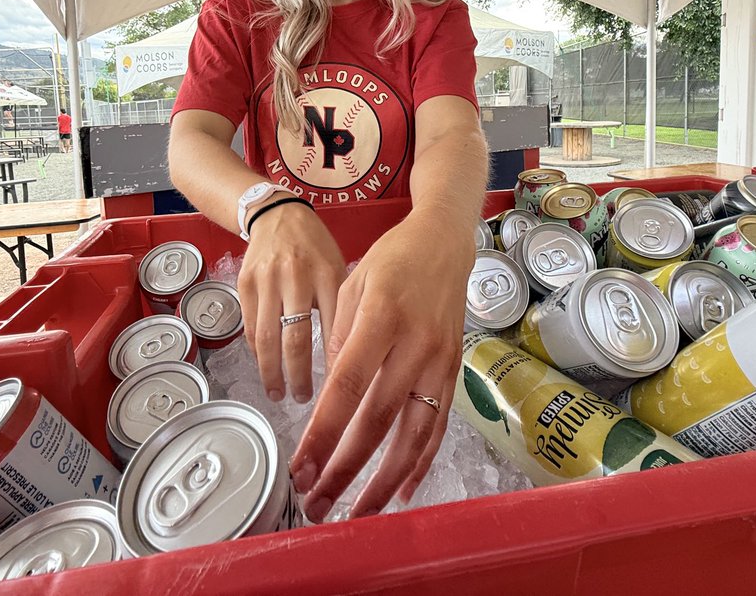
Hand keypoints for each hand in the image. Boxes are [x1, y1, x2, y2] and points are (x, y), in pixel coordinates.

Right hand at [237, 202, 345, 403]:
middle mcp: (296, 277)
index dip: (334, 365)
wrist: (277, 214)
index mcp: (328, 274)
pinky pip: (249, 327)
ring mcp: (267, 280)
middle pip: (295, 340)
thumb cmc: (315, 248)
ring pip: (266, 338)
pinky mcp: (245, 284)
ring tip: (279, 393)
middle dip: (299, 377)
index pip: (333, 330)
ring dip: (272, 372)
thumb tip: (350, 357)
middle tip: (304, 399)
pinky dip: (257, 353)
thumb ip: (343, 307)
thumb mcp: (339, 268)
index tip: (338, 392)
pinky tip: (265, 367)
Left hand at [288, 213, 473, 521]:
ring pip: (414, 434)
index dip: (323, 433)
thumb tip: (331, 397)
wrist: (445, 241)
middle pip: (377, 420)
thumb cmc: (391, 259)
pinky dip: (421, 461)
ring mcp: (440, 360)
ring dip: (385, 480)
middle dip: (345, 469)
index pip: (346, 388)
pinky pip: (439, 425)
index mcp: (381, 318)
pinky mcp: (455, 370)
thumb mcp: (352, 285)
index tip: (300, 467)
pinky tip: (403, 490)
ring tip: (358, 513)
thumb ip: (340, 341)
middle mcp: (415, 344)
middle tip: (316, 504)